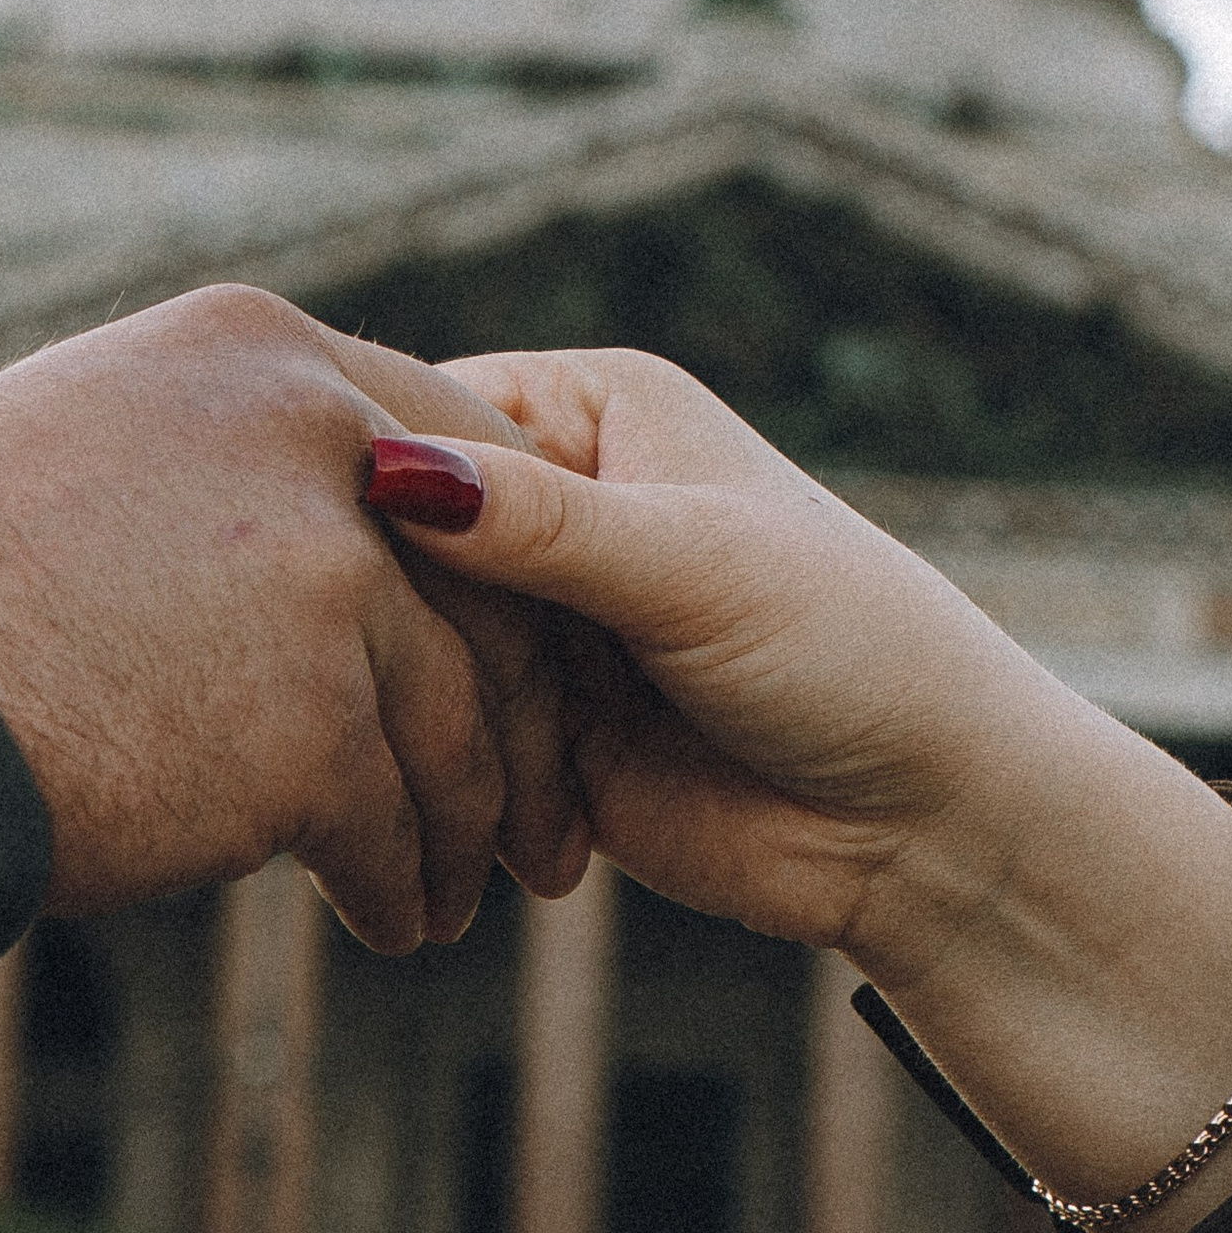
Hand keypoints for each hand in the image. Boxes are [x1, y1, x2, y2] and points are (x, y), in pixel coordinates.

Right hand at [0, 287, 590, 955]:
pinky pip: (395, 821)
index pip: (452, 438)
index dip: (499, 561)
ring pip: (452, 720)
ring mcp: (322, 576)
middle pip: (486, 587)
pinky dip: (403, 880)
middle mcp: (311, 436)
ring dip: (463, 820)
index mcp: (256, 351)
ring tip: (453, 891)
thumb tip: (276, 550)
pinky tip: (394, 920)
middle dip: (518, 711)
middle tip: (531, 807)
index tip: (516, 650)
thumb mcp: (76, 459)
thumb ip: (209, 477)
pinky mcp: (307, 721)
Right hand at [381, 348, 1231, 1232]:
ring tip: (436, 738)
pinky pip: (442, 740)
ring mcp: (541, 621)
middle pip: (401, 534)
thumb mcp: (688, 565)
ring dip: (412, 695)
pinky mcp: (535, 731)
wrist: (924, 822)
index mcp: (594, 411)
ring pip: (409, 644)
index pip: (425, 409)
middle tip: (350, 653)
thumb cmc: (846, 648)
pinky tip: (446, 800)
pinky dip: (440, 772)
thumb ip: (539, 526)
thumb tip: (389, 474)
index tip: (307, 525)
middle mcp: (557, 504)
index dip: (360, 465)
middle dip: (380, 598)